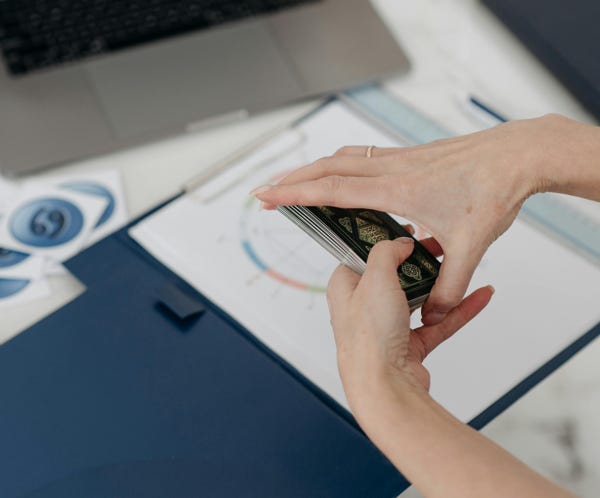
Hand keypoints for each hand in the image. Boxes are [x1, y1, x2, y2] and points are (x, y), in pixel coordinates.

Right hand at [252, 114, 595, 324]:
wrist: (518, 154)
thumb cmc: (495, 189)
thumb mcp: (471, 246)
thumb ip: (450, 286)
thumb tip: (436, 313)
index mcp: (396, 190)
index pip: (332, 190)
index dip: (295, 193)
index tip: (267, 194)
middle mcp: (391, 170)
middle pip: (327, 168)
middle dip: (292, 178)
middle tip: (267, 189)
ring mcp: (400, 160)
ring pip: (344, 159)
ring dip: (316, 168)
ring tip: (297, 181)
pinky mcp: (410, 157)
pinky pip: (365, 157)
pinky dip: (342, 164)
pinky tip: (345, 175)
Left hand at [326, 237, 493, 417]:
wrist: (385, 386)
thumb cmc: (369, 337)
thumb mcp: (375, 277)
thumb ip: (387, 252)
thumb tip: (399, 242)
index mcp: (345, 287)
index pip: (364, 255)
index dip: (386, 242)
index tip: (409, 230)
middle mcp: (364, 306)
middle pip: (395, 275)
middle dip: (420, 261)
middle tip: (440, 245)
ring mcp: (387, 327)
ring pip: (419, 298)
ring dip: (441, 285)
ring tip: (461, 265)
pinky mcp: (409, 345)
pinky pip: (438, 322)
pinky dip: (458, 310)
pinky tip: (480, 295)